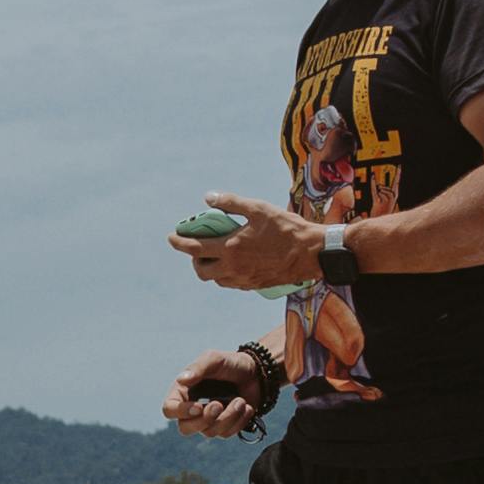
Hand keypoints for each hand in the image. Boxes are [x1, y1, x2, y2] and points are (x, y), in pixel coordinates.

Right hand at [163, 346, 272, 438]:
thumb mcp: (215, 360)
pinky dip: (239, 421)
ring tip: (240, 400)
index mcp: (183, 392)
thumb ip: (198, 368)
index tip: (198, 406)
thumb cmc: (231, 364)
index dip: (180, 412)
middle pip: (186, 428)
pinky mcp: (224, 427)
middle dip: (205, 419)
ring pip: (209, 432)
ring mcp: (208, 420)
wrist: (257, 373)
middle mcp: (192, 409)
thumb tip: (181, 380)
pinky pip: (226, 434)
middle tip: (219, 404)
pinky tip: (246, 406)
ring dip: (228, 417)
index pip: (169, 409)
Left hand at [170, 193, 323, 294]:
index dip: (180, 242)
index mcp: (231, 248)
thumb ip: (231, 202)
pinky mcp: (254, 285)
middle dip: (194, 259)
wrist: (311, 254)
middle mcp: (234, 268)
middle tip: (198, 245)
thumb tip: (208, 198)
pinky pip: (231, 283)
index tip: (172, 237)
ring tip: (217, 252)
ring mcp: (244, 279)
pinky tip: (234, 260)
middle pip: (201, 270)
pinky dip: (225, 273)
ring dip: (210, 267)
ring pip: (216, 279)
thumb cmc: (286, 228)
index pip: (195, 248)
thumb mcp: (258, 209)